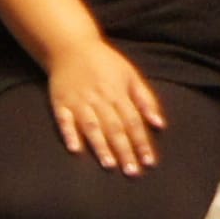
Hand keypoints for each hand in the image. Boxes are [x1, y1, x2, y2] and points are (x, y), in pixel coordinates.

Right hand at [45, 37, 166, 174]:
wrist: (71, 46)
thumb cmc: (105, 63)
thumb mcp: (131, 76)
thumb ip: (146, 100)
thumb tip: (159, 125)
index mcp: (118, 93)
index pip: (133, 122)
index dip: (141, 142)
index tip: (149, 162)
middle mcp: (99, 99)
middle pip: (114, 128)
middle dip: (124, 150)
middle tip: (132, 172)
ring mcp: (78, 101)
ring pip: (92, 126)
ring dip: (100, 146)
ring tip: (110, 164)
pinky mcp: (60, 103)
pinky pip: (64, 120)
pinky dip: (69, 134)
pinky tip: (75, 149)